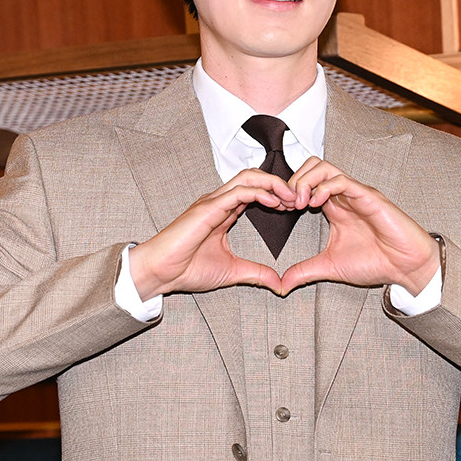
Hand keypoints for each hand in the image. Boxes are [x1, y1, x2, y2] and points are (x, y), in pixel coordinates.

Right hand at [128, 169, 296, 298]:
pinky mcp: (208, 207)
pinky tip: (275, 202)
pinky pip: (239, 191)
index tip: (295, 208)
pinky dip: (260, 192)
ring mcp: (213, 202)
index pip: (255, 192)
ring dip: (273, 184)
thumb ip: (256, 273)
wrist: (161, 272)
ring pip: (248, 178)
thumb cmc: (186, 269)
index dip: (277, 195)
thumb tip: (278, 283)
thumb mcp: (232, 271)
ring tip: (292, 196)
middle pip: (254, 178)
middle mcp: (219, 202)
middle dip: (279, 184)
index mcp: (223, 212)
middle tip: (299, 198)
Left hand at [280, 158, 440, 295]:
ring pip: (324, 167)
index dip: (287, 192)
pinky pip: (342, 181)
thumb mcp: (329, 267)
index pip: (305, 183)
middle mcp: (343, 196)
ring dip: (305, 181)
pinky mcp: (369, 197)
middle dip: (293, 180)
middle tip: (286, 203)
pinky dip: (324, 187)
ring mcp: (356, 193)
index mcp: (333, 207)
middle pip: (312, 166)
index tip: (278, 210)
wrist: (405, 268)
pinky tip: (315, 204)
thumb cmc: (375, 262)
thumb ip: (304, 272)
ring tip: (298, 202)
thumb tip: (281, 285)